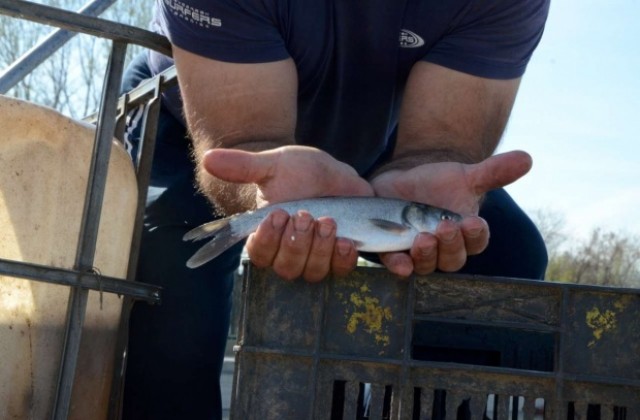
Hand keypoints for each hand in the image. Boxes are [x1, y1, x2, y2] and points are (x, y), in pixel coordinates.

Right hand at [203, 145, 373, 280]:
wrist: (333, 174)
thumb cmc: (298, 171)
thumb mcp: (273, 164)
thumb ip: (243, 166)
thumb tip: (208, 159)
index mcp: (266, 235)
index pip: (258, 253)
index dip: (267, 240)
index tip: (277, 215)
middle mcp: (287, 252)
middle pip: (286, 266)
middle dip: (296, 242)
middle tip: (306, 214)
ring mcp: (313, 258)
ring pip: (311, 271)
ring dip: (320, 249)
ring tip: (327, 221)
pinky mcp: (338, 257)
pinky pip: (339, 269)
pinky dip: (342, 258)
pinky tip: (345, 240)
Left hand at [370, 150, 531, 275]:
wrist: (401, 184)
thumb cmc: (438, 185)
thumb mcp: (463, 176)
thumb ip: (493, 172)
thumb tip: (526, 158)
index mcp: (465, 234)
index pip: (477, 242)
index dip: (476, 235)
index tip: (473, 222)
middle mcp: (443, 250)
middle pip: (452, 259)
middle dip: (451, 245)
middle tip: (445, 228)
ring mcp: (417, 254)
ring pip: (426, 265)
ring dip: (426, 255)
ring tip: (423, 239)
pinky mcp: (392, 251)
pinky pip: (396, 263)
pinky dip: (398, 264)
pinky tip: (400, 262)